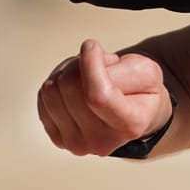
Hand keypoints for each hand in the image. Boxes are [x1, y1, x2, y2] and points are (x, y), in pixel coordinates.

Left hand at [37, 39, 172, 156]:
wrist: (134, 115)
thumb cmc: (141, 90)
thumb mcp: (146, 72)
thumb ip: (120, 68)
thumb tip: (85, 62)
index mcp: (130, 125)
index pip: (98, 96)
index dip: (90, 65)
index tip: (91, 45)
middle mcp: (101, 142)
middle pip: (69, 88)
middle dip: (81, 63)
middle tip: (99, 63)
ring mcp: (76, 144)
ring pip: (51, 90)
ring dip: (67, 71)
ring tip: (87, 74)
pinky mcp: (58, 139)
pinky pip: (43, 98)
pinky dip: (57, 83)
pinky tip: (75, 86)